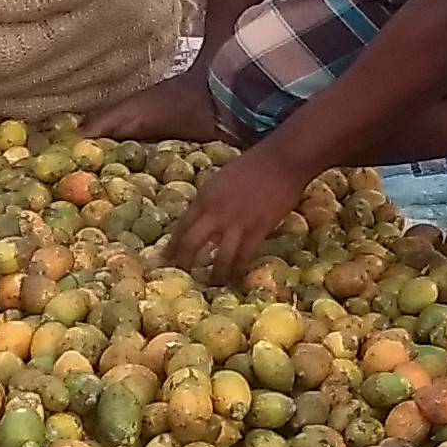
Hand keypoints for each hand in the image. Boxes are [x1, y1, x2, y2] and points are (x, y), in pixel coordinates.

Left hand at [162, 147, 306, 275]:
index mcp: (204, 197)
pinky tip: (237, 279)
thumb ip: (211, 199)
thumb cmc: (253, 165)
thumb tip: (205, 217)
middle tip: (181, 276)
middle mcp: (215, 212)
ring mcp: (236, 223)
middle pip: (191, 243)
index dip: (173, 245)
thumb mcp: (221, 179)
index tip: (166, 258)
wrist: (280, 161)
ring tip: (212, 286)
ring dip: (215, 274)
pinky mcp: (257, 230)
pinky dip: (239, 270)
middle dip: (183, 262)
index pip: (182, 225)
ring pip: (219, 256)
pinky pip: (244, 256)